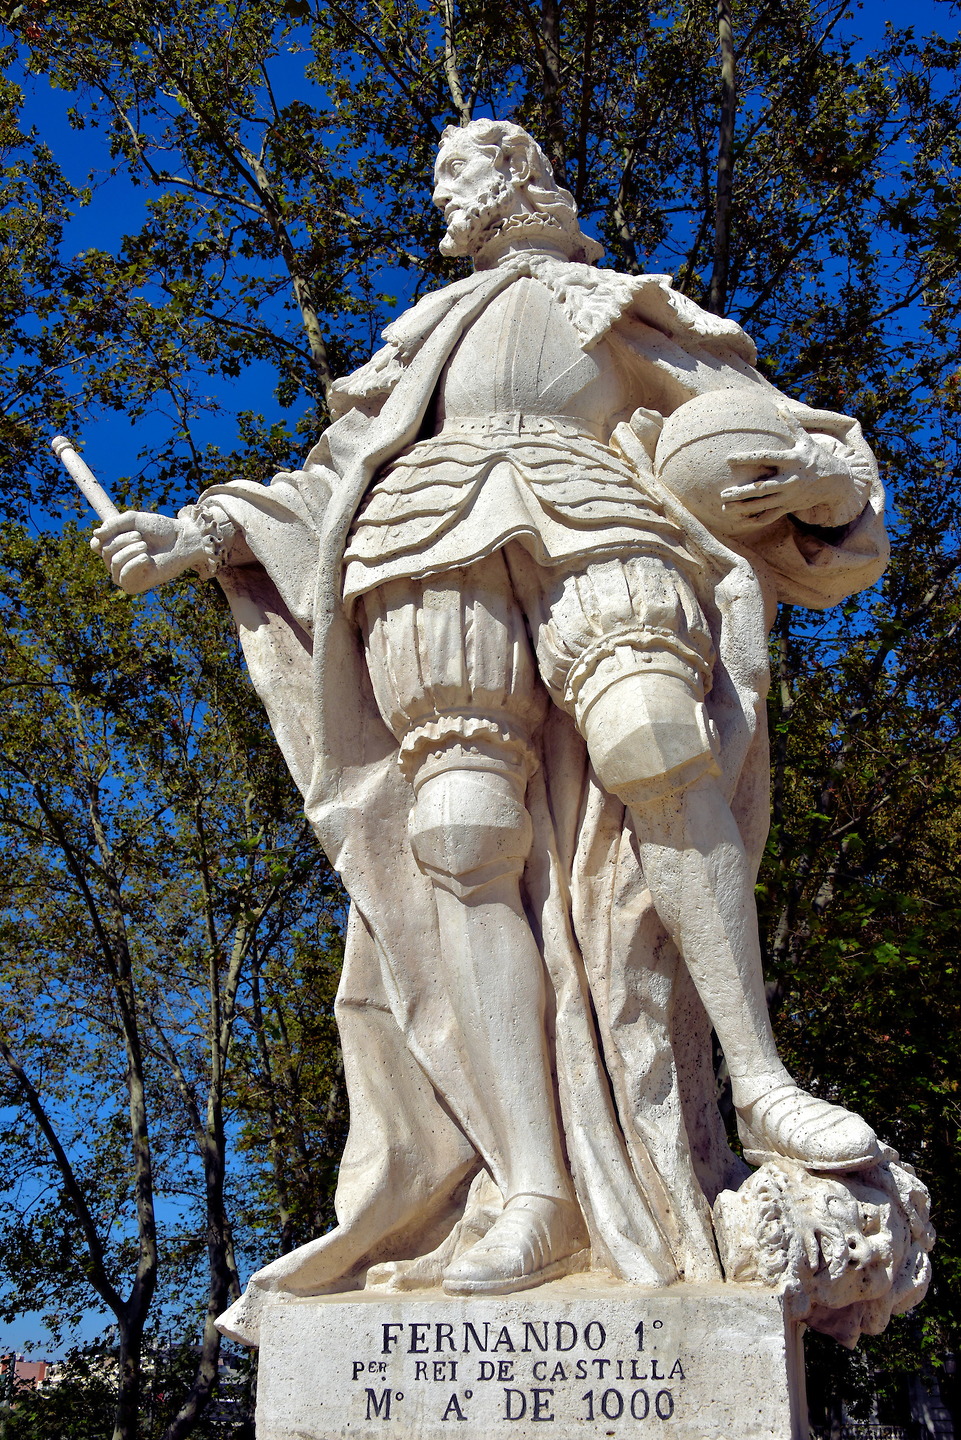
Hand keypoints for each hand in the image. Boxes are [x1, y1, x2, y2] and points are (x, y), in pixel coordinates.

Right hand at [90, 511, 201, 593]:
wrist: (182, 540)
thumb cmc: (160, 529)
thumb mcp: (134, 520)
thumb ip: (114, 525)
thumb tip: (95, 535)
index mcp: (116, 545)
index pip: (96, 545)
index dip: (102, 538)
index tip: (119, 530)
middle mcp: (118, 561)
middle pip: (105, 552)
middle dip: (122, 541)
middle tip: (141, 537)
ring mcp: (127, 574)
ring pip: (113, 564)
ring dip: (129, 551)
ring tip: (145, 547)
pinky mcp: (136, 585)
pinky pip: (123, 578)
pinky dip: (133, 565)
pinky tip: (146, 559)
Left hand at [719, 428, 853, 531]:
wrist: (836, 482)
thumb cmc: (817, 457)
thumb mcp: (806, 440)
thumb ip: (792, 424)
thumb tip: (780, 405)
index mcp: (792, 460)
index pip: (766, 458)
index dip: (748, 458)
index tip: (729, 458)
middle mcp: (790, 479)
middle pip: (763, 487)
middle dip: (742, 492)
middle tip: (723, 493)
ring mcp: (789, 495)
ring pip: (764, 504)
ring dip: (744, 506)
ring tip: (724, 507)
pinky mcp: (789, 506)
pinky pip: (771, 515)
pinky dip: (756, 518)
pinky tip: (740, 518)